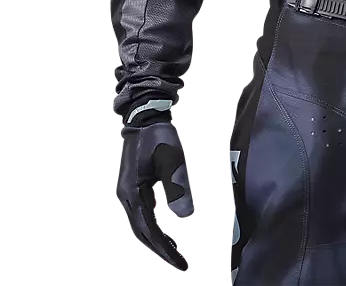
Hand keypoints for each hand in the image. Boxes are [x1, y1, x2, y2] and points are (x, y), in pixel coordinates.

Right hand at [116, 119, 194, 269]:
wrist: (144, 115)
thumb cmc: (159, 135)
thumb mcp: (172, 159)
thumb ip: (178, 187)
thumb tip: (186, 218)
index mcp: (133, 192)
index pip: (148, 231)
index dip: (164, 249)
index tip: (181, 263)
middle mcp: (126, 196)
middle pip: (141, 232)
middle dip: (160, 250)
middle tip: (181, 263)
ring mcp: (127, 192)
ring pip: (140, 225)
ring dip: (156, 240)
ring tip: (175, 251)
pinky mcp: (133, 186)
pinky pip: (142, 213)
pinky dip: (153, 226)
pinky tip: (164, 231)